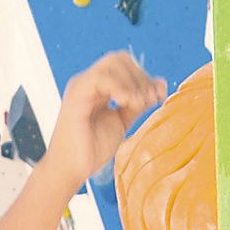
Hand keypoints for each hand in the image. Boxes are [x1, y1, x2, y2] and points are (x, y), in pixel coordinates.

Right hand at [49, 52, 168, 184]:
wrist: (70, 170)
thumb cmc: (90, 150)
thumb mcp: (121, 122)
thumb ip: (137, 104)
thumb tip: (160, 84)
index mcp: (96, 87)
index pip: (125, 65)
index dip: (144, 77)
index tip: (158, 97)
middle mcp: (87, 82)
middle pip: (120, 59)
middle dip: (140, 77)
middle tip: (150, 100)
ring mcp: (80, 87)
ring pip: (113, 63)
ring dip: (133, 82)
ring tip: (139, 103)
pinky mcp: (76, 96)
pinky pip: (101, 78)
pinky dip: (119, 86)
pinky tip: (127, 102)